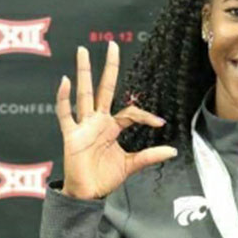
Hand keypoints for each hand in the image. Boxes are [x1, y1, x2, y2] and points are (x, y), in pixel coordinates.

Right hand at [56, 41, 176, 199]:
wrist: (87, 193)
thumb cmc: (105, 177)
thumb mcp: (132, 164)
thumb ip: (150, 156)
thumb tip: (173, 151)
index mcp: (112, 127)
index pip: (130, 111)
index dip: (145, 115)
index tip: (160, 124)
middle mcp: (97, 121)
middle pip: (104, 88)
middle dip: (109, 67)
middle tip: (112, 44)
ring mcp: (83, 125)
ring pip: (83, 93)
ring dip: (83, 72)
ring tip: (83, 51)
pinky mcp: (71, 134)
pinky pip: (65, 113)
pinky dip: (63, 98)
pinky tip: (65, 81)